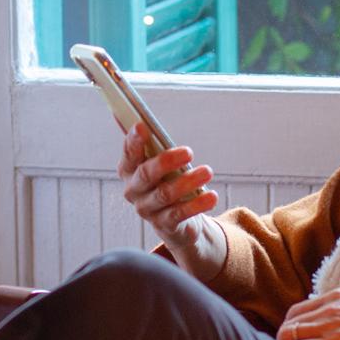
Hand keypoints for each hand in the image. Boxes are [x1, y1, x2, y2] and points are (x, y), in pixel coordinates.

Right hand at [118, 123, 222, 275]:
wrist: (174, 220)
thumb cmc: (164, 181)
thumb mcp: (157, 161)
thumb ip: (148, 142)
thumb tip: (132, 115)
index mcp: (128, 170)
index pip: (128, 153)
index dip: (134, 140)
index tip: (143, 126)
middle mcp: (134, 190)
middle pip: (146, 174)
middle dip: (166, 161)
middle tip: (189, 151)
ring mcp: (147, 209)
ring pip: (166, 194)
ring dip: (188, 181)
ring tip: (207, 171)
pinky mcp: (164, 224)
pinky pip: (180, 213)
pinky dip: (197, 204)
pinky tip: (212, 196)